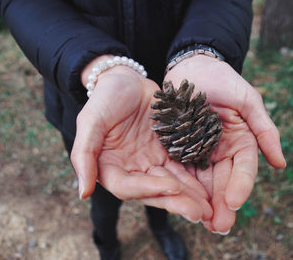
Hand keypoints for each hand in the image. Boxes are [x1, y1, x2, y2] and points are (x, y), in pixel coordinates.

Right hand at [71, 60, 212, 221]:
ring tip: (209, 207)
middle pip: (153, 191)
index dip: (149, 188)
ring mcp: (151, 162)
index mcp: (111, 168)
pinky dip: (195, 178)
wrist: (126, 80)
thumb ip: (84, 155)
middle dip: (176, 201)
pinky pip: (182, 167)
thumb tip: (83, 193)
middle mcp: (132, 170)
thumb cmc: (105, 98)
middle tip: (199, 212)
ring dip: (190, 195)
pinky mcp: (168, 152)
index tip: (171, 187)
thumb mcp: (89, 121)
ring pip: (171, 183)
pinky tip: (210, 188)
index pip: (128, 187)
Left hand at [164, 55, 285, 232]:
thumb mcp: (248, 101)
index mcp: (241, 141)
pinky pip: (182, 170)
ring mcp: (200, 151)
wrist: (192, 66)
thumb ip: (264, 130)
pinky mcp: (180, 149)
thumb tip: (281, 164)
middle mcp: (221, 151)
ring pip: (203, 181)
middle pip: (223, 181)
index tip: (233, 202)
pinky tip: (180, 201)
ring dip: (203, 202)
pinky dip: (183, 186)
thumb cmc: (223, 79)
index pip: (243, 168)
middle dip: (221, 203)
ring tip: (201, 221)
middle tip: (219, 226)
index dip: (241, 186)